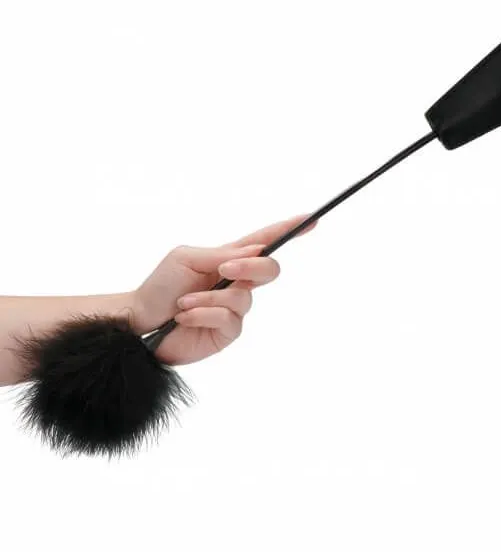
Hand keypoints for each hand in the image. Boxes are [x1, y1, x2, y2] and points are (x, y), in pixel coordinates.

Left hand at [132, 215, 315, 365]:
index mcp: (229, 258)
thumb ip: (221, 254)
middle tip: (226, 268)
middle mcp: (237, 282)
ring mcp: (234, 308)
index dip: (290, 229)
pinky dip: (204, 314)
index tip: (311, 218)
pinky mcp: (227, 332)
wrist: (139, 322)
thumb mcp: (187, 258)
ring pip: (243, 297)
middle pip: (269, 269)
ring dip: (209, 298)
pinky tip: (184, 317)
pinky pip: (229, 319)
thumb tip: (256, 251)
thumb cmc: (160, 287)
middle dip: (251, 266)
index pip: (265, 241)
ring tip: (183, 303)